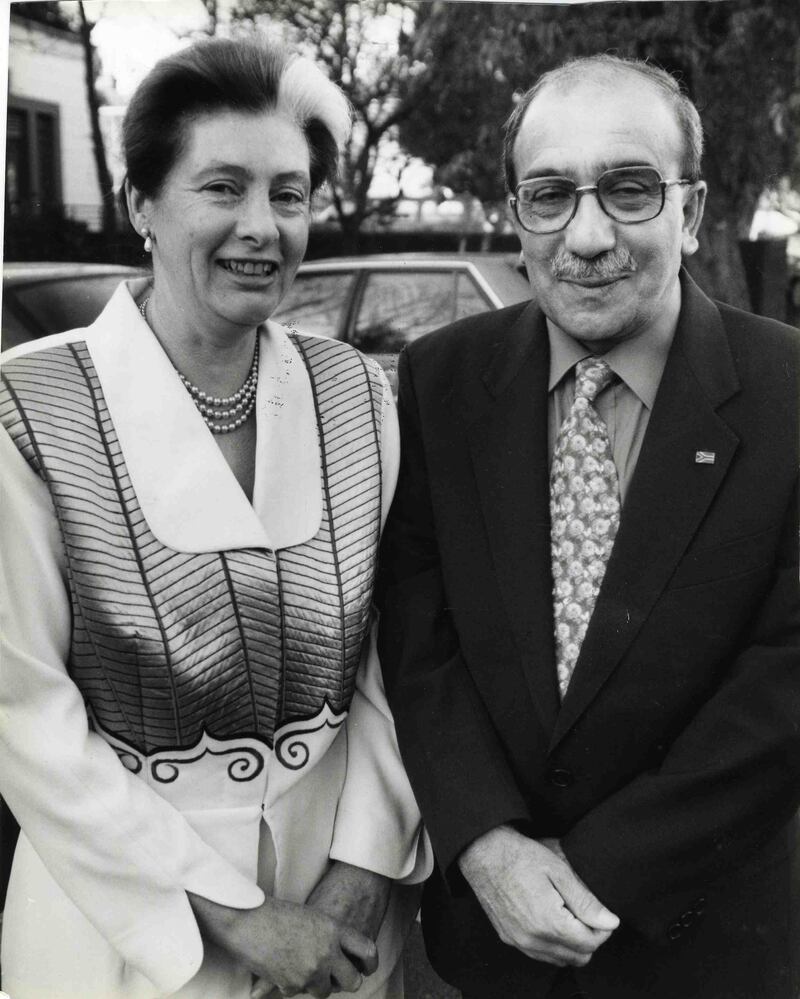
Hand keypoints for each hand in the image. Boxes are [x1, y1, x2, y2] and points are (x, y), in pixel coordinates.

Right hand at [251, 864, 387, 998]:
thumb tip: (341, 956)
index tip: (366, 967)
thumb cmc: (278, 913)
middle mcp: (327, 952)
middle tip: (338, 978)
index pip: (367, 950)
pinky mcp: (292, 985)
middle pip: (352, 981)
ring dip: (317, 983)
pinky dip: (293, 984)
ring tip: (302, 967)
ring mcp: (311, 971)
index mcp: (335, 929)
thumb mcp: (312, 916)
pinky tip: (283, 968)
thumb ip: (330, 936)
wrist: (247, 921)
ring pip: (325, 991)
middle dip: (346, 982)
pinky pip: (299, 992)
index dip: (370, 963)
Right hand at [458, 826, 618, 966]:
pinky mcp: (509, 938)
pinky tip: (550, 920)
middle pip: (578, 957)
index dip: (602, 929)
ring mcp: (519, 941)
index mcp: (549, 923)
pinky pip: (540, 954)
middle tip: (586, 913)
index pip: (591, 944)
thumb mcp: (558, 870)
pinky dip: (552, 945)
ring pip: (560, 960)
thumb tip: (610, 922)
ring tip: (568, 914)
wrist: (483, 852)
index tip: (600, 912)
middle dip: (588, 938)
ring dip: (571, 944)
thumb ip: (586, 901)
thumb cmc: (520, 856)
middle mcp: (533, 939)